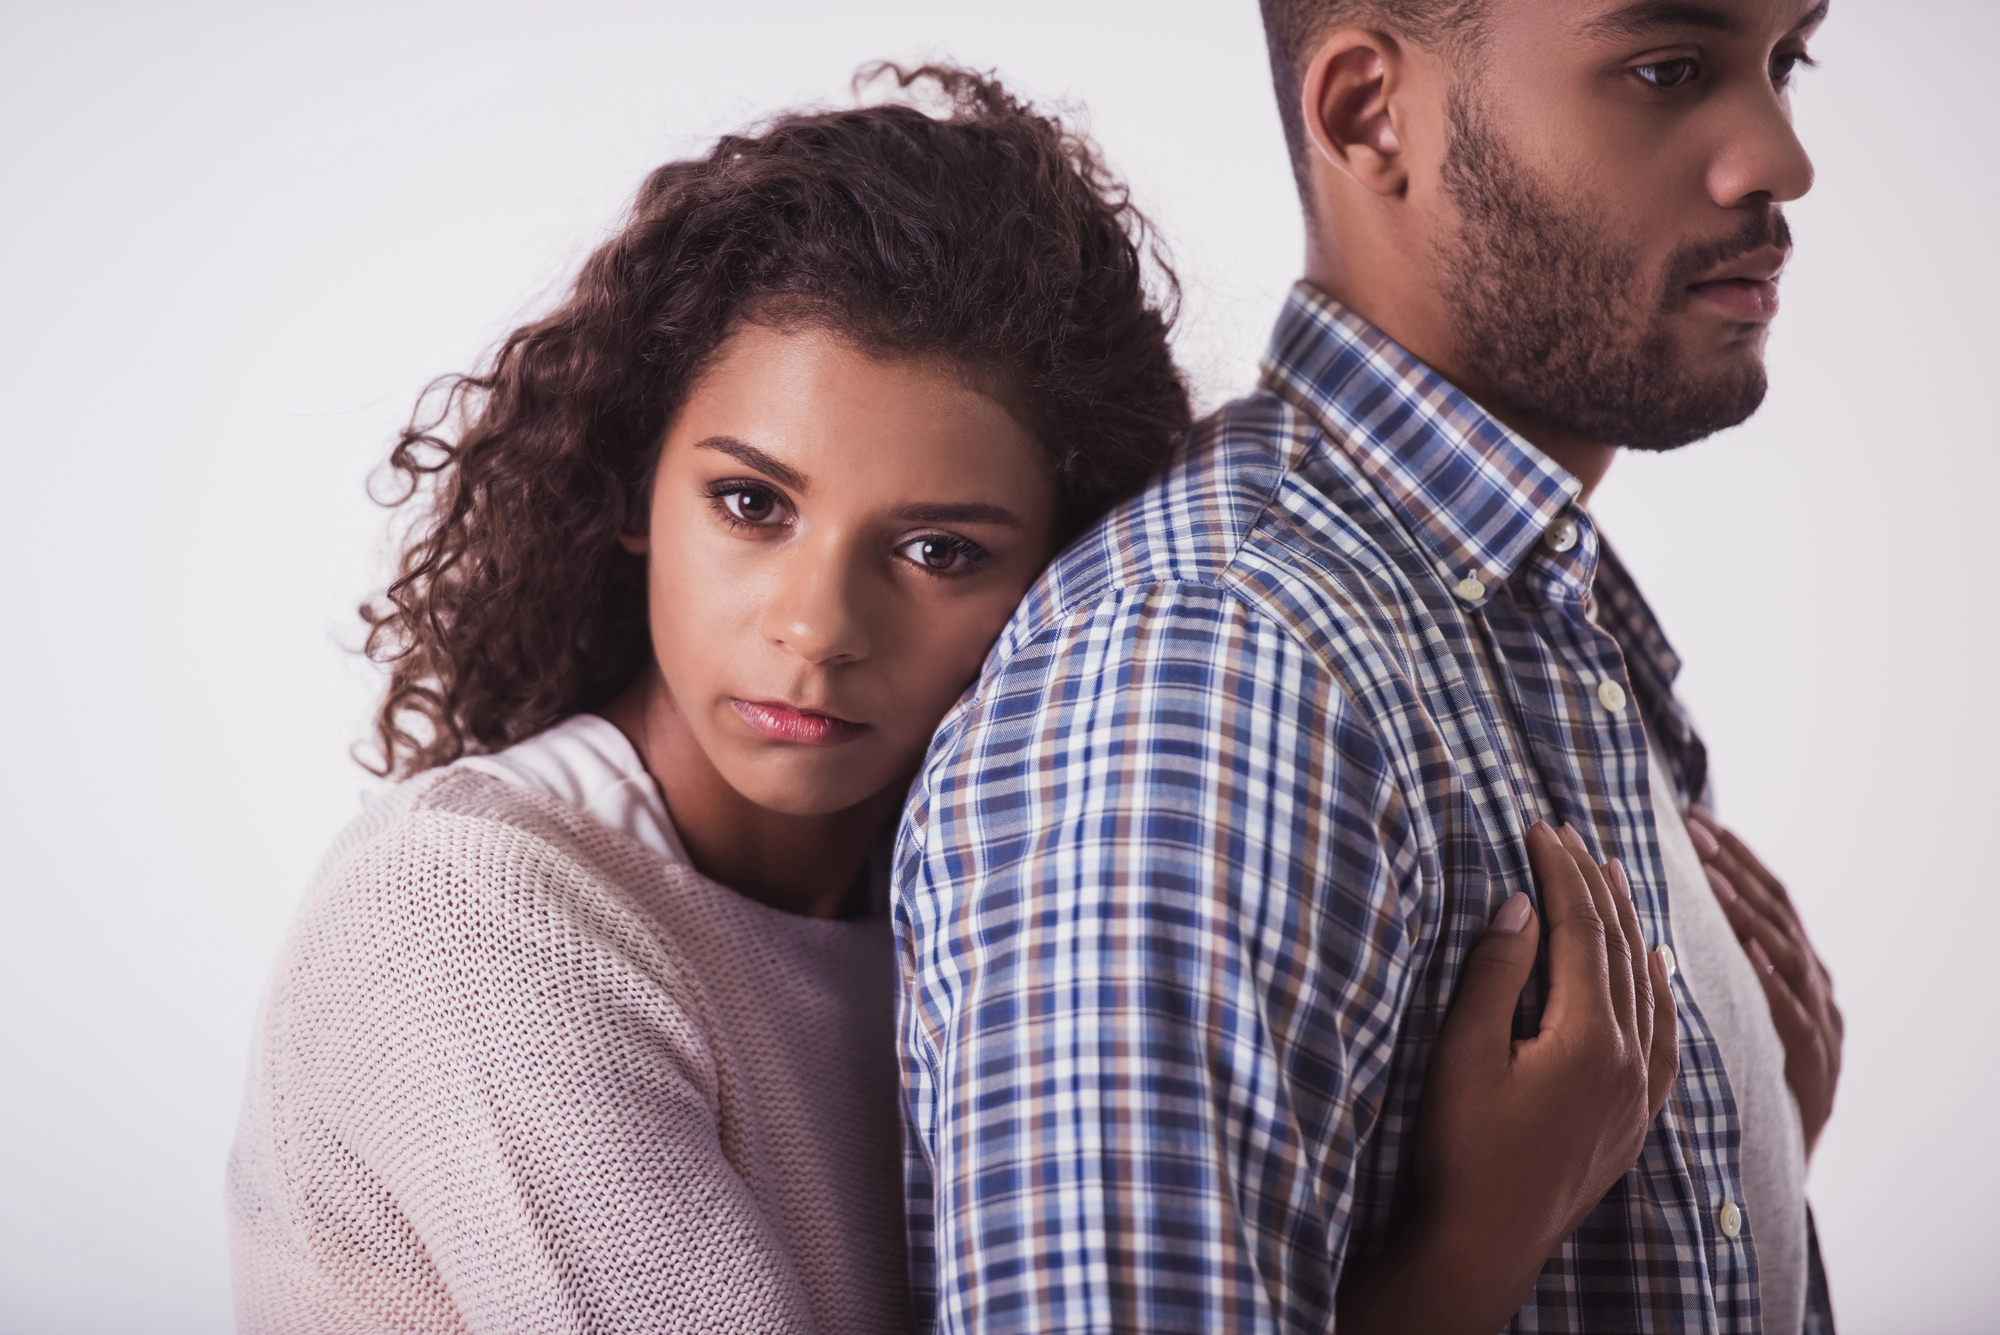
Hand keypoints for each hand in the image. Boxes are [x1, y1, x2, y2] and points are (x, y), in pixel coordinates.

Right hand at [1335, 822, 1677, 1334]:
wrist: (1483, 1243)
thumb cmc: (1460, 1150)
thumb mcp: (1461, 1055)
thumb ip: (1494, 976)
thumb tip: (1520, 905)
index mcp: (1588, 1040)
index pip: (1582, 930)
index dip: (1560, 872)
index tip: (1538, 827)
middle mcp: (1628, 1062)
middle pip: (1620, 949)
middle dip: (1593, 885)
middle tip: (1569, 835)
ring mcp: (1637, 1093)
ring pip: (1647, 986)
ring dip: (1627, 925)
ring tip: (1611, 877)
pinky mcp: (1633, 1118)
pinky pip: (1665, 1035)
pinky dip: (1659, 988)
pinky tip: (1656, 967)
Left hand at [1685, 806, 1841, 1157]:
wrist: (1773, 1178)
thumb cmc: (1741, 1086)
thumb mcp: (1727, 1016)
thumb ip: (1707, 963)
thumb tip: (1655, 903)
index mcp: (1787, 973)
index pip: (1760, 899)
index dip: (1731, 856)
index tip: (1693, 815)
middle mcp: (1811, 992)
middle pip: (1776, 915)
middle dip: (1737, 867)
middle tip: (1695, 826)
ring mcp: (1820, 1030)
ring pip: (1788, 959)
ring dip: (1750, 914)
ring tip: (1711, 876)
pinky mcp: (1817, 1073)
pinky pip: (1798, 1023)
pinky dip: (1775, 985)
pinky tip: (1748, 955)